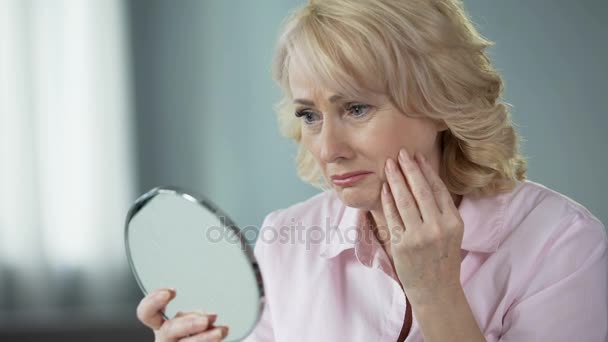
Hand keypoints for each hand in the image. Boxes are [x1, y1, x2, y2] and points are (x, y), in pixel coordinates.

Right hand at [136, 288, 228, 341]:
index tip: (171, 292)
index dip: (153, 302)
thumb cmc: (195, 333)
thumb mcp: (192, 320)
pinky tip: (221, 335)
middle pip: (168, 331)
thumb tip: (209, 317)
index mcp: (161, 325)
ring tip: (219, 332)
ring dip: (203, 338)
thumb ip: (195, 316)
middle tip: (203, 320)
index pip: (147, 313)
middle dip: (187, 324)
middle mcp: (165, 339)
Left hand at [381, 148, 464, 303]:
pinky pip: (392, 216)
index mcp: (454, 222)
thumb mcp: (452, 233)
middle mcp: (438, 227)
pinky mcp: (402, 244)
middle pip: (421, 190)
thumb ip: (441, 210)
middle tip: (400, 153)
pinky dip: (387, 199)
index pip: (438, 189)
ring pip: (404, 200)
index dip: (426, 170)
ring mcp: (419, 236)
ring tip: (388, 165)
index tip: (417, 156)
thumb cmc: (442, 258)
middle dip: (409, 168)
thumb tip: (425, 179)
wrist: (436, 290)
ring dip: (395, 179)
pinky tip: (384, 187)